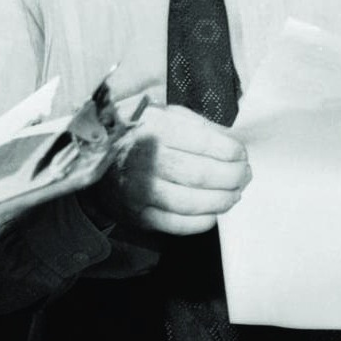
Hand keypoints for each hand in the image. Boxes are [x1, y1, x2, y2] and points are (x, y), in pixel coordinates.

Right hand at [96, 103, 249, 235]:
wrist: (96, 162)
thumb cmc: (139, 136)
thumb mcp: (165, 116)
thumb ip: (199, 126)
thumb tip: (232, 141)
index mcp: (154, 128)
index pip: (204, 142)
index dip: (231, 151)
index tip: (241, 155)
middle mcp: (145, 159)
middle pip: (202, 174)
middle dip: (233, 177)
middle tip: (244, 175)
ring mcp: (140, 190)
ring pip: (193, 202)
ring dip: (223, 200)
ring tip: (234, 194)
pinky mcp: (139, 215)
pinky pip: (179, 224)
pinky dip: (203, 220)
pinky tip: (214, 211)